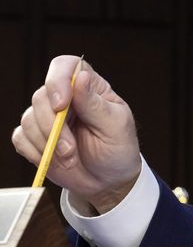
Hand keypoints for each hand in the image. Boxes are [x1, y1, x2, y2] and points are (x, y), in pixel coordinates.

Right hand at [12, 55, 141, 213]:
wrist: (108, 180)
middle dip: (53, 126)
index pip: (65, 66)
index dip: (58, 80)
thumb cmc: (118, 149)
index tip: (61, 105)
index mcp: (89, 87)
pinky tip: (54, 160)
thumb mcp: (115, 126)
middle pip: (41, 96)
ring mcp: (48, 117)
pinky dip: (35, 152)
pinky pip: (21, 138)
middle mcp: (66, 98)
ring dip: (47, 144)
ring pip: (28, 119)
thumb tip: (81, 77)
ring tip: (70, 158)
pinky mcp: (35, 138)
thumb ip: (95, 104)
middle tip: (71, 149)